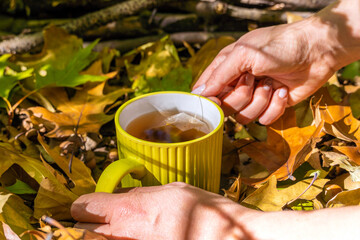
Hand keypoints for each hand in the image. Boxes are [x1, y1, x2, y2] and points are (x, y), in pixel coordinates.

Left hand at [71, 182, 254, 239]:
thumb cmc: (206, 213)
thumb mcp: (173, 191)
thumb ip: (142, 195)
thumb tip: (125, 197)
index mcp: (130, 211)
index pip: (84, 206)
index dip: (84, 204)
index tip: (91, 205)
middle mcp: (124, 236)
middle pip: (82, 232)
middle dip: (89, 225)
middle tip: (103, 220)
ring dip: (104, 236)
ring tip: (123, 229)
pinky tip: (139, 235)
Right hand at [192, 18, 336, 124]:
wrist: (317, 51)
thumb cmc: (280, 45)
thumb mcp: (244, 54)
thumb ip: (220, 74)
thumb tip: (199, 93)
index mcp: (227, 67)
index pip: (206, 89)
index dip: (209, 98)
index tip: (217, 99)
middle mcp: (238, 84)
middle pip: (225, 107)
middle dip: (242, 96)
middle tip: (254, 79)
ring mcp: (255, 96)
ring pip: (244, 117)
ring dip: (261, 101)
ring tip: (272, 83)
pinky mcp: (272, 106)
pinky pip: (264, 120)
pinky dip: (275, 106)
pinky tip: (282, 91)